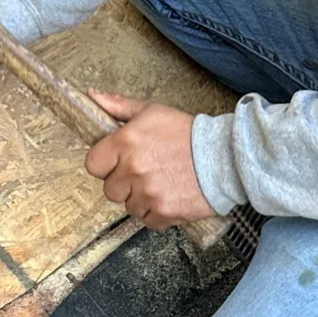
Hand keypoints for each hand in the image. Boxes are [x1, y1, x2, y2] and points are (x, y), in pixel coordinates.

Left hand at [84, 94, 216, 230]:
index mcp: (125, 142)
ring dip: (141, 199)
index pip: (93, 165)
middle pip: (110, 189)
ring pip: (128, 207)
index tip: (119, 162)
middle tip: (146, 172)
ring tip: (161, 184)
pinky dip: (157, 213)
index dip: (105, 165)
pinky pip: (147, 220)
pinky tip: (170, 197)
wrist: (225, 157)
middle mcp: (133, 169)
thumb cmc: (187, 133)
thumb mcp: (152, 112)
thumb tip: (92, 96)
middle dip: (124, 183)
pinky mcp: (164, 212)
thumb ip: (119, 106)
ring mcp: (148, 193)